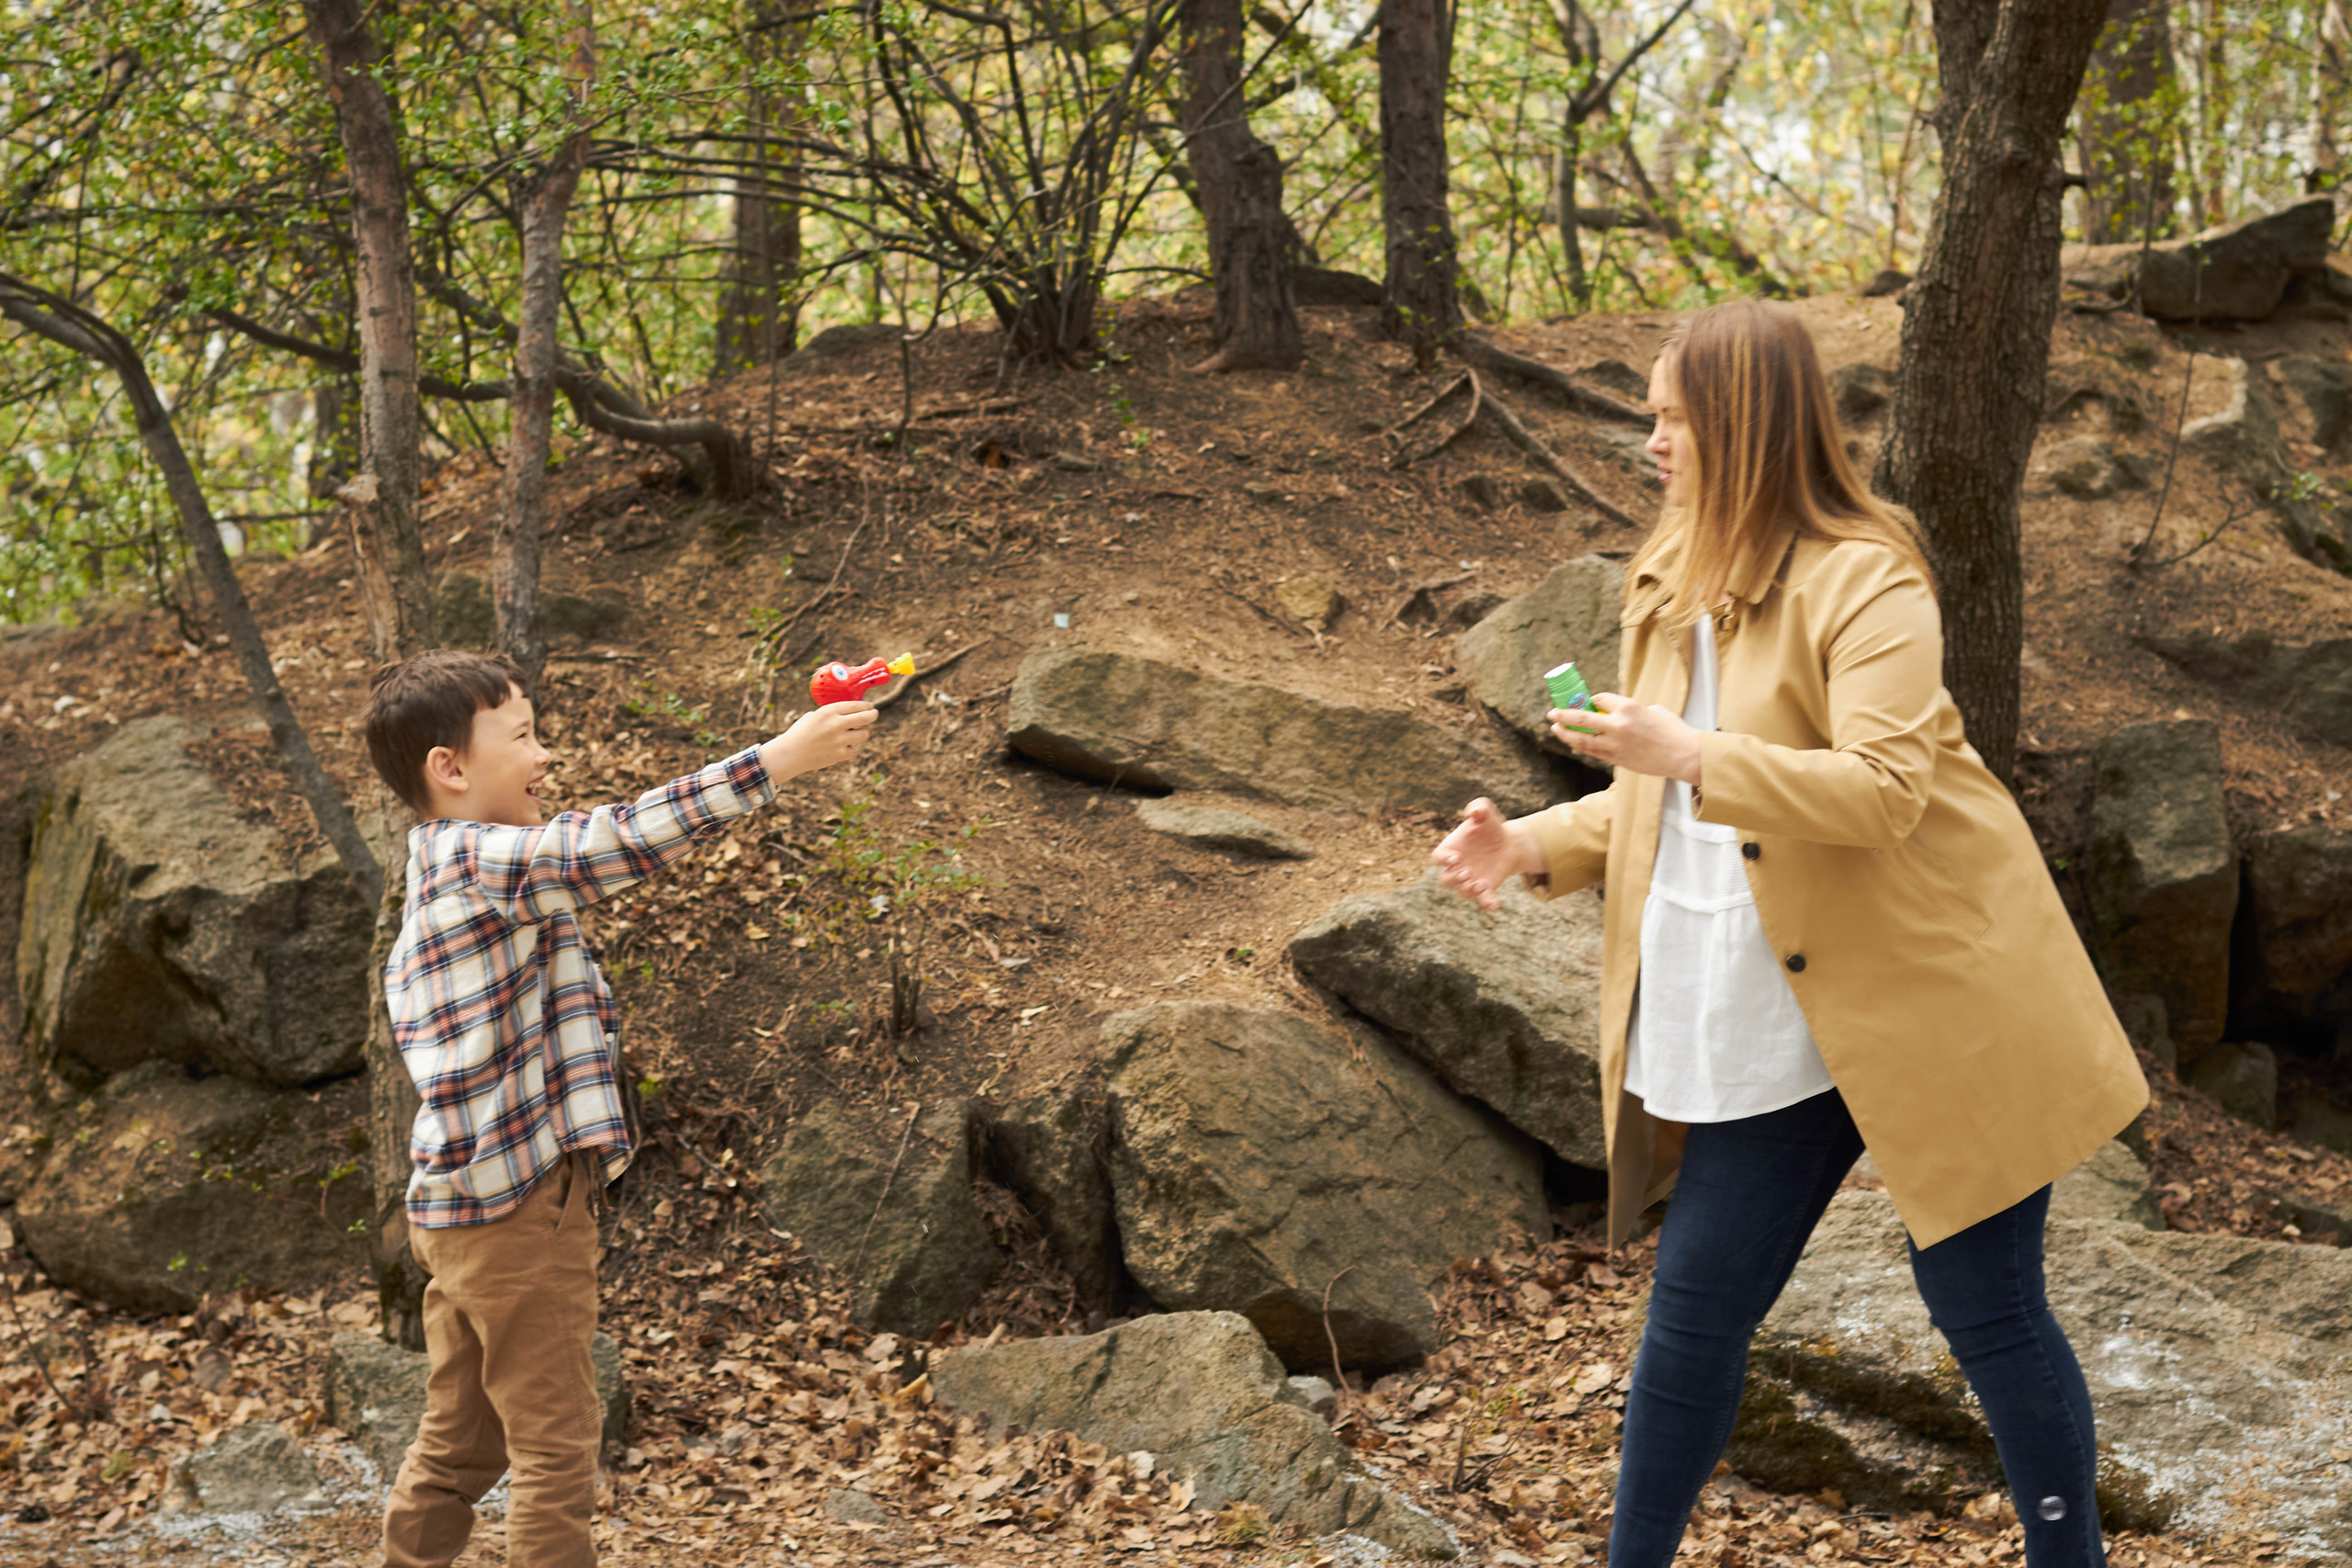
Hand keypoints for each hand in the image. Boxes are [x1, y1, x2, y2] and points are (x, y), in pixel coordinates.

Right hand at [760, 701, 877, 781]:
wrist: (790, 753)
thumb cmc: (801, 733)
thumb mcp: (813, 716)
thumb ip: (831, 713)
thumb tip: (851, 711)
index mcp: (828, 711)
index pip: (856, 705)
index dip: (866, 705)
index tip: (870, 706)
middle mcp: (836, 724)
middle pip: (866, 717)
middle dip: (873, 715)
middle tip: (874, 714)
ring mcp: (840, 740)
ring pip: (864, 734)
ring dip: (861, 733)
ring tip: (855, 733)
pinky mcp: (840, 754)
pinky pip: (854, 750)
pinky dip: (849, 749)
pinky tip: (840, 748)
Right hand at [1430, 797, 1542, 910]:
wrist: (1507, 841)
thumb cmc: (1490, 826)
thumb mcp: (1486, 811)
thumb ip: (1479, 808)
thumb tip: (1474, 813)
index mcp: (1451, 849)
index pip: (1437, 858)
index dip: (1443, 860)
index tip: (1456, 858)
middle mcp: (1457, 867)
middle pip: (1445, 880)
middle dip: (1453, 878)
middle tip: (1467, 872)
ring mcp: (1470, 879)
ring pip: (1461, 892)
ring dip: (1467, 891)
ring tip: (1479, 884)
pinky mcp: (1485, 888)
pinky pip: (1483, 900)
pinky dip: (1487, 903)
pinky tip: (1495, 903)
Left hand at [1555, 694, 1702, 784]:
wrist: (1683, 755)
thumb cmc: (1672, 730)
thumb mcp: (1651, 710)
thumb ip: (1631, 710)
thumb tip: (1616, 712)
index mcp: (1628, 707)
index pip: (1598, 699)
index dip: (1590, 700)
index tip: (1588, 701)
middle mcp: (1618, 725)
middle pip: (1581, 719)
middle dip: (1563, 715)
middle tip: (1551, 713)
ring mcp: (1615, 744)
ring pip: (1582, 739)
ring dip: (1566, 734)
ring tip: (1555, 728)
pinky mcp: (1617, 759)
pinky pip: (1592, 752)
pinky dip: (1580, 746)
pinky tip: (1572, 742)